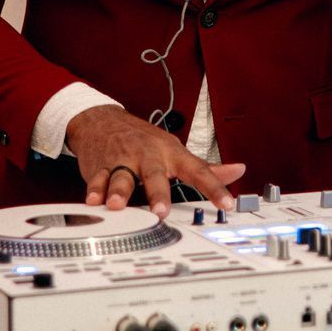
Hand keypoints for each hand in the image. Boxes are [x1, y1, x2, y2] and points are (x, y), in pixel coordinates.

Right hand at [65, 105, 245, 217]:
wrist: (103, 120)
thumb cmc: (144, 140)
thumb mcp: (176, 150)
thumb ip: (205, 167)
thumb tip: (237, 170)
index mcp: (171, 154)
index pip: (198, 171)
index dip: (214, 187)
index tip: (227, 203)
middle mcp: (148, 156)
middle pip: (154, 174)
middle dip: (157, 192)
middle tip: (161, 210)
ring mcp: (123, 160)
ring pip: (122, 176)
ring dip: (119, 191)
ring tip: (117, 204)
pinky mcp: (101, 167)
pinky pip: (97, 179)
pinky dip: (95, 189)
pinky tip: (94, 200)